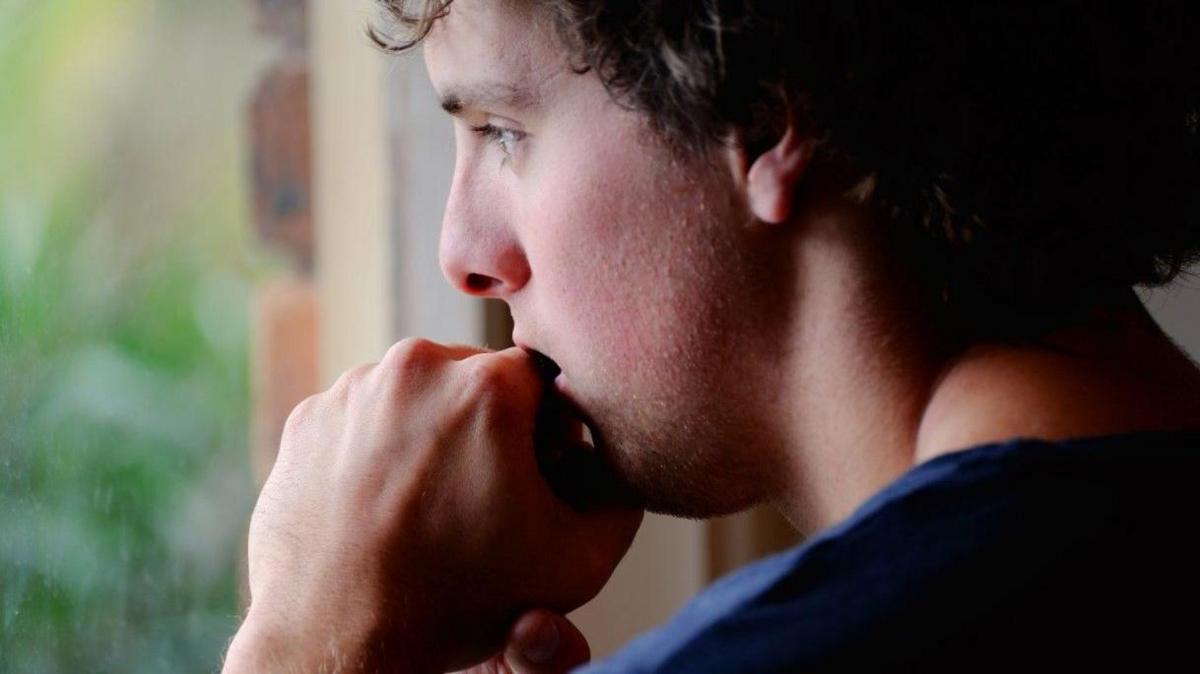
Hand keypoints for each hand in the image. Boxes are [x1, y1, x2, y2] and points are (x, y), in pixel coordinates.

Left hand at [222, 341, 641, 672]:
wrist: (336, 639)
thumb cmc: (457, 601)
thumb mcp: (577, 561)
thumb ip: (618, 500)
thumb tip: (612, 464)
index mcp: (488, 385)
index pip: (543, 379)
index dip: (550, 429)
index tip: (539, 473)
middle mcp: (417, 367)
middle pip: (477, 378)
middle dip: (491, 425)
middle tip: (484, 491)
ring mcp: (353, 390)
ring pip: (417, 393)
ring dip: (434, 432)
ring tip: (432, 501)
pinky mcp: (308, 418)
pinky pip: (363, 416)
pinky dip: (379, 448)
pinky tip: (385, 503)